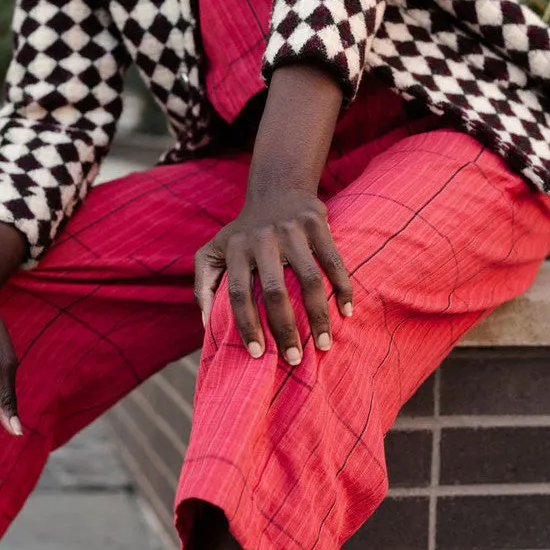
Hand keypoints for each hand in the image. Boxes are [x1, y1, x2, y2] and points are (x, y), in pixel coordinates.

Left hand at [194, 188, 353, 364]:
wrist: (276, 189)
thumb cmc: (242, 233)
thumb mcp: (212, 252)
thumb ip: (203, 286)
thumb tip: (205, 326)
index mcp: (235, 249)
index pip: (238, 293)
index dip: (247, 325)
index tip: (258, 354)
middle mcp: (262, 238)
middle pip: (275, 291)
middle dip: (285, 330)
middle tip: (294, 360)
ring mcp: (291, 229)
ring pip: (309, 280)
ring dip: (318, 317)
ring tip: (324, 345)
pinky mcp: (316, 222)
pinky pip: (332, 261)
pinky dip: (342, 288)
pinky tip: (346, 312)